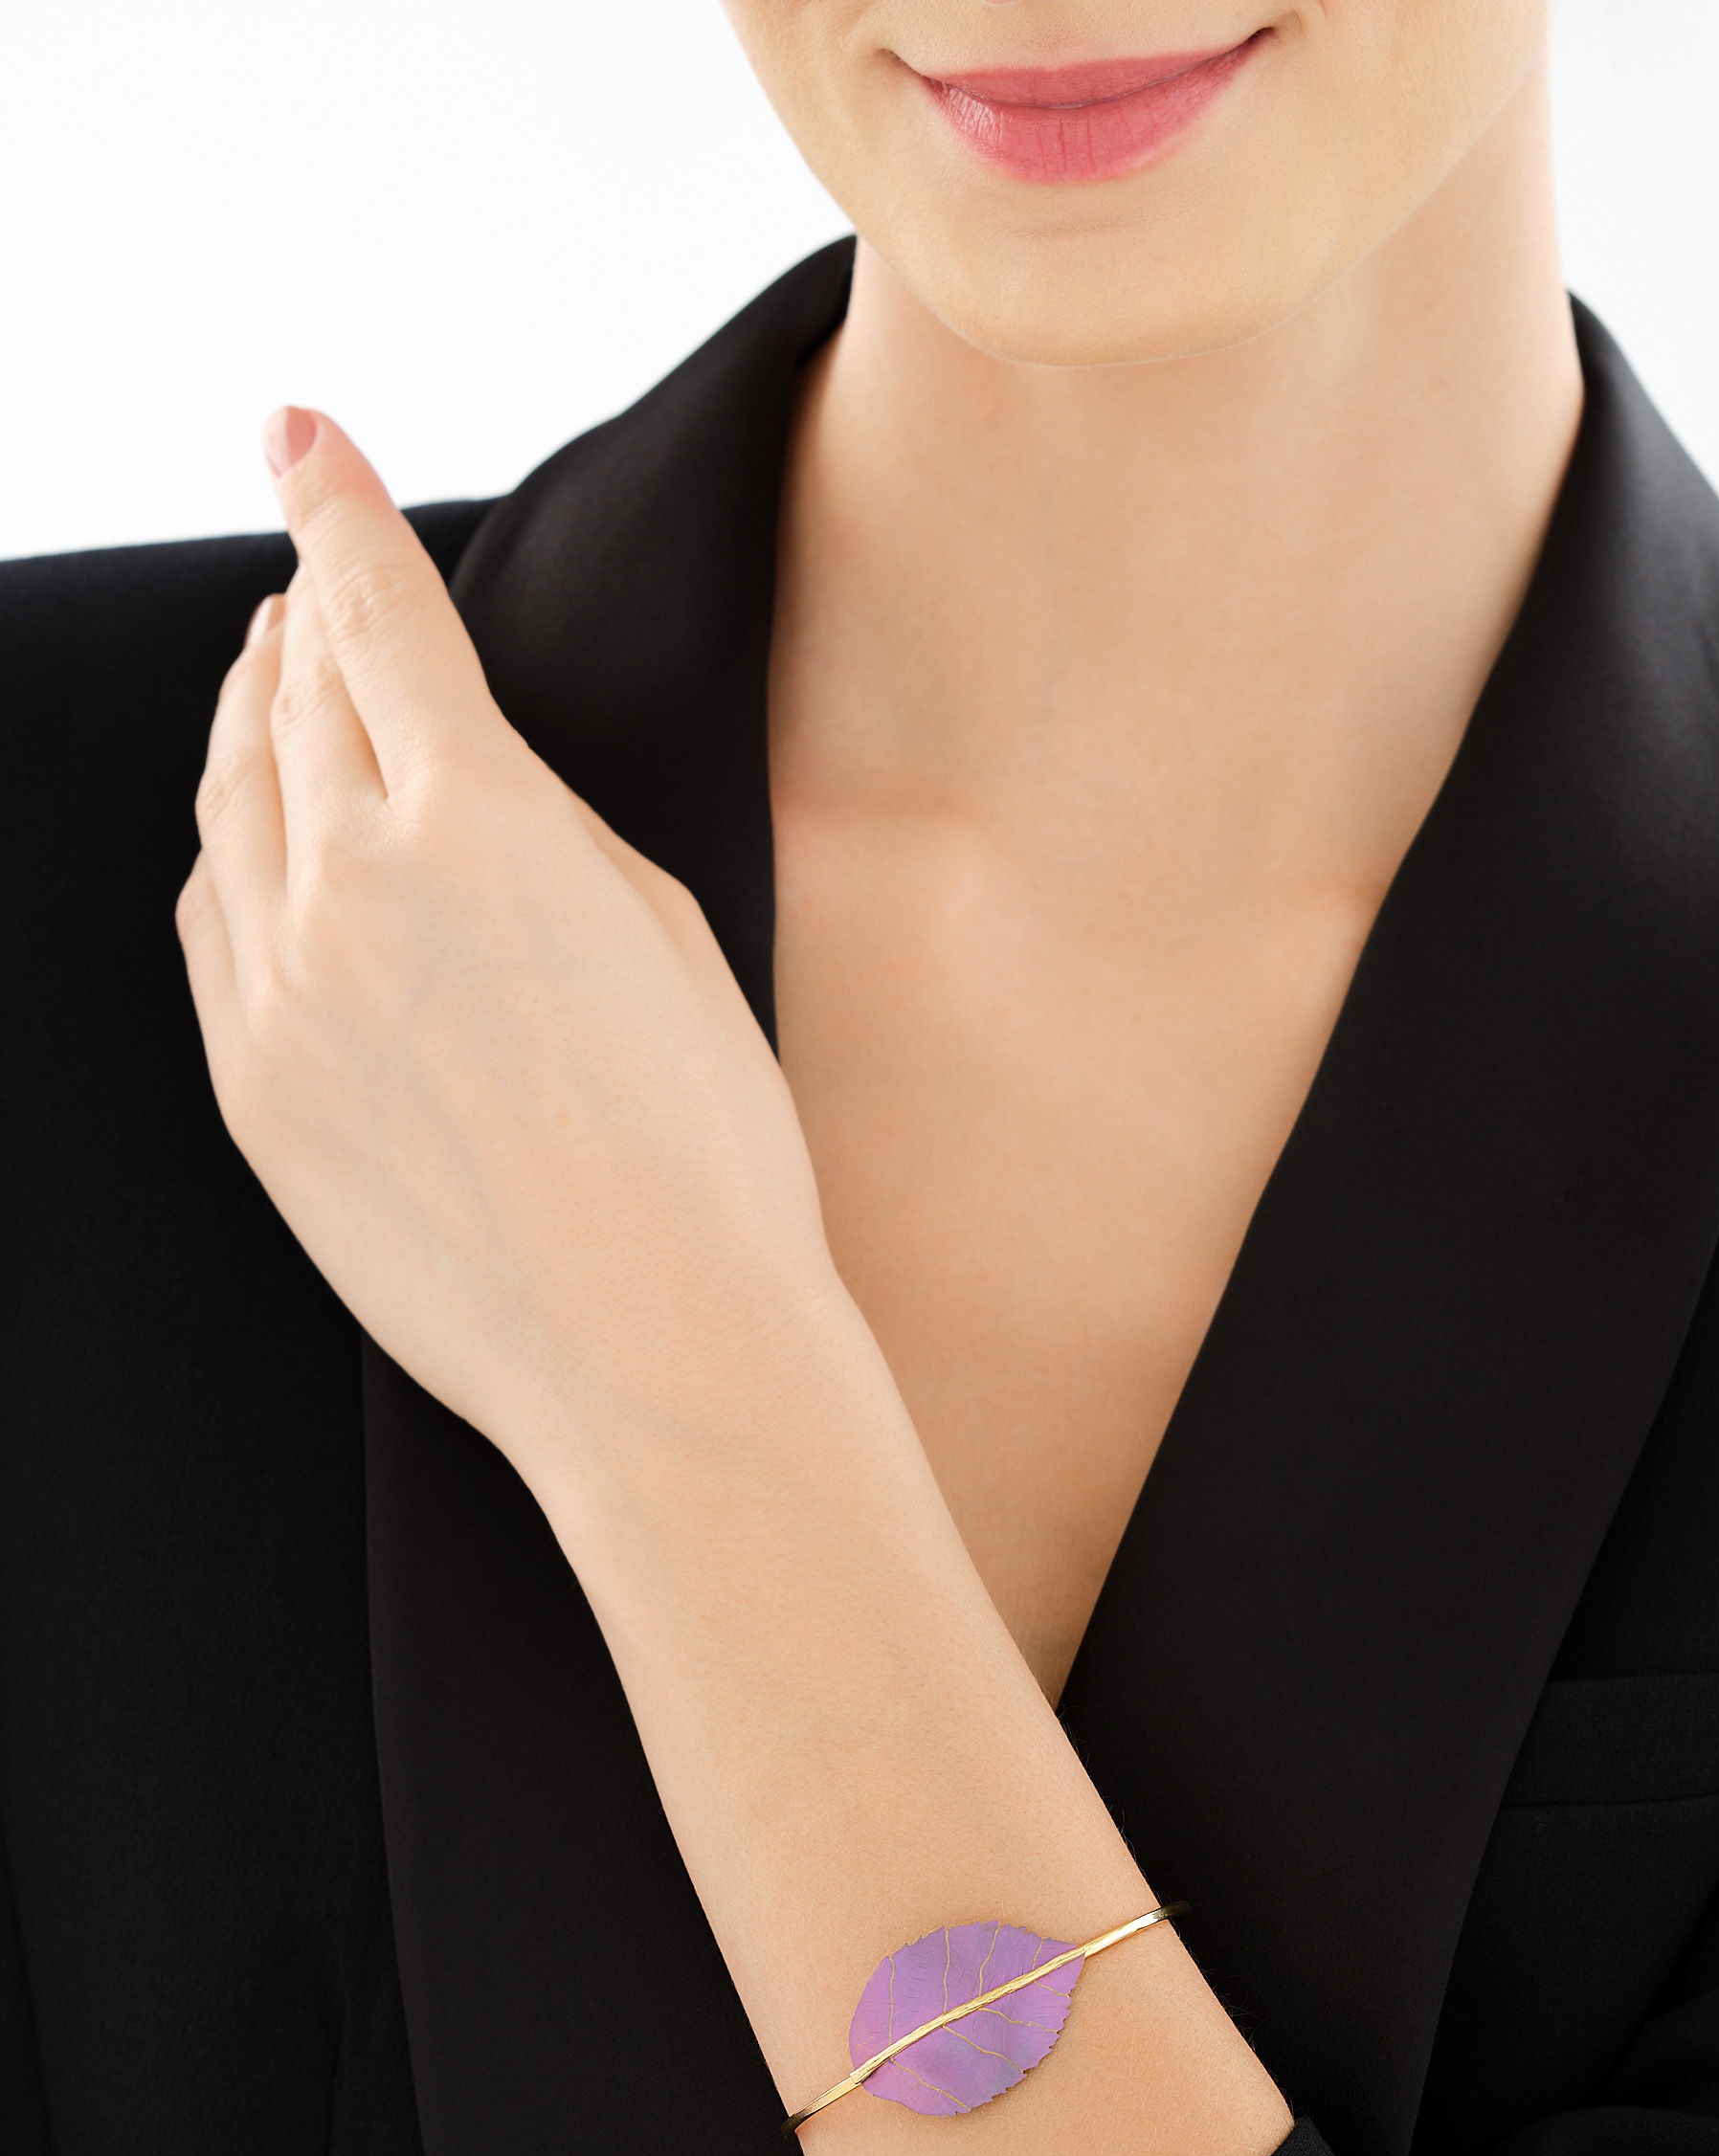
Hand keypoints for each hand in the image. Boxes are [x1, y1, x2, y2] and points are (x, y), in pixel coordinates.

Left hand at [179, 408, 841, 1485]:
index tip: (297, 434)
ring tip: (273, 679)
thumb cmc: (708, 1157)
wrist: (657, 1359)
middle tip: (308, 573)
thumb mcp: (665, 933)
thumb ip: (539, 826)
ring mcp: (281, 995)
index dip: (334, 507)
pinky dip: (230, 845)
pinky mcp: (251, 1088)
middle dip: (302, 613)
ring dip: (253, 718)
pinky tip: (255, 831)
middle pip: (293, 693)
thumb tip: (458, 774)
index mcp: (480, 826)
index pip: (377, 616)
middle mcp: (352, 889)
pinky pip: (210, 918)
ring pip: (232, 799)